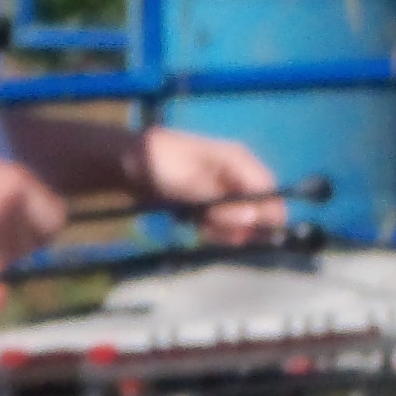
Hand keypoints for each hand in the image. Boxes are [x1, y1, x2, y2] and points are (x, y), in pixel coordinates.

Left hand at [128, 125, 285, 238]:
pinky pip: (225, 219)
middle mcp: (237, 173)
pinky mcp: (212, 199)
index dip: (269, 213)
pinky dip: (216, 229)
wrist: (127, 159)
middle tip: (220, 235)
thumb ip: (221, 202)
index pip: (268, 189)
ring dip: (227, 229)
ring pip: (242, 216)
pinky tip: (200, 229)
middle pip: (258, 205)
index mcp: (239, 160)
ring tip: (204, 231)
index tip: (259, 236)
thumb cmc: (159, 162)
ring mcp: (225, 186)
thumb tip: (252, 218)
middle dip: (245, 225)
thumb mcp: (189, 182)